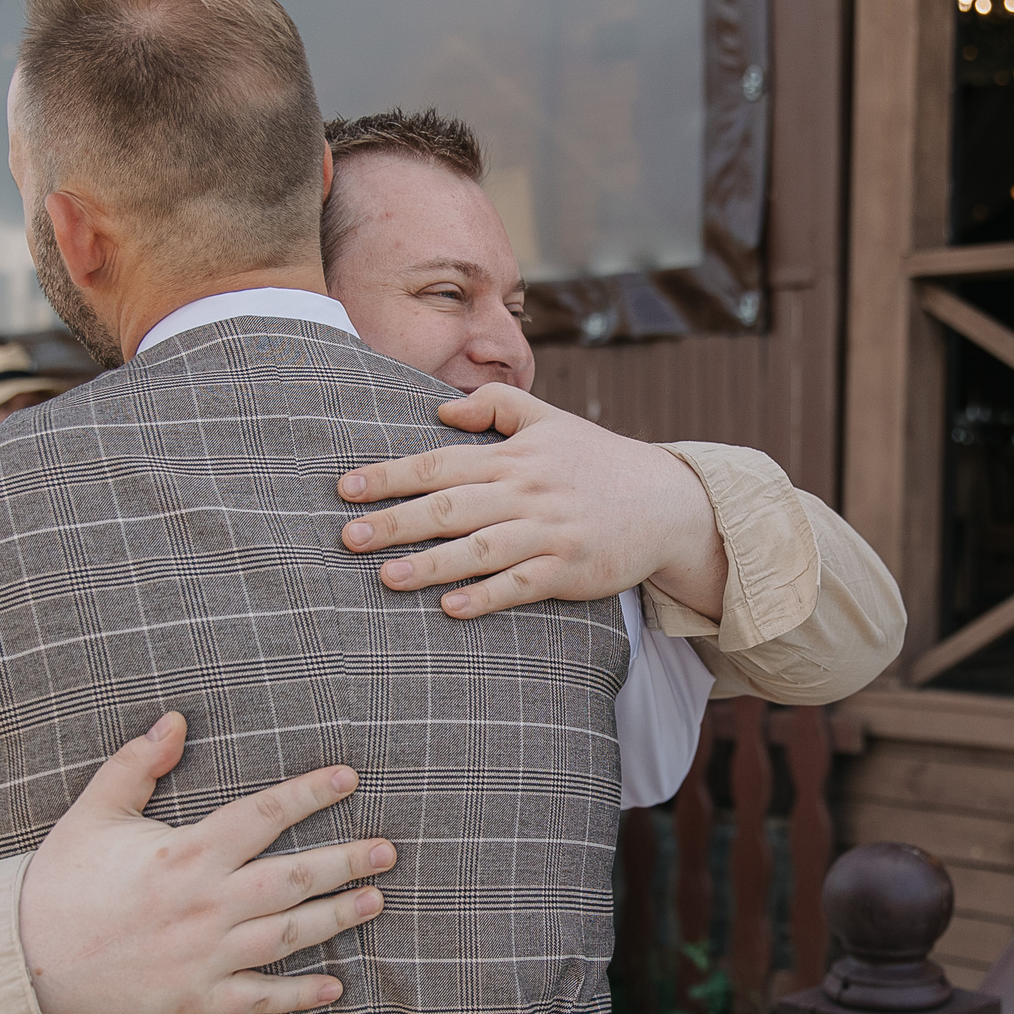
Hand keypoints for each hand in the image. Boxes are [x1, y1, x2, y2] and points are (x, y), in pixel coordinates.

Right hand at [16, 713, 392, 1013]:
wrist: (24, 963)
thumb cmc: (60, 883)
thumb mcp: (93, 813)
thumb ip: (136, 764)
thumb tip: (174, 719)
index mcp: (184, 855)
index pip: (262, 817)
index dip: (309, 794)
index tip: (348, 778)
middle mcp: (205, 905)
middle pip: (292, 878)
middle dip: (345, 861)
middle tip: (388, 849)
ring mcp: (204, 956)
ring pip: (288, 936)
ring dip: (337, 919)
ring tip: (376, 900)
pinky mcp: (196, 999)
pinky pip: (258, 999)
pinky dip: (299, 995)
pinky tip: (336, 986)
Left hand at [336, 384, 727, 619]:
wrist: (668, 501)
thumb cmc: (599, 461)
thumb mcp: (552, 419)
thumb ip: (497, 406)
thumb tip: (440, 409)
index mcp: (515, 456)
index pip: (441, 462)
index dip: (391, 475)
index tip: (346, 488)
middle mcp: (528, 491)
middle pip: (451, 505)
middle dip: (396, 521)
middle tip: (347, 537)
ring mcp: (550, 531)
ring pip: (482, 548)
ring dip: (432, 564)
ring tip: (387, 577)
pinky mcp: (571, 569)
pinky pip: (523, 585)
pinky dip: (487, 596)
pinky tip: (452, 608)